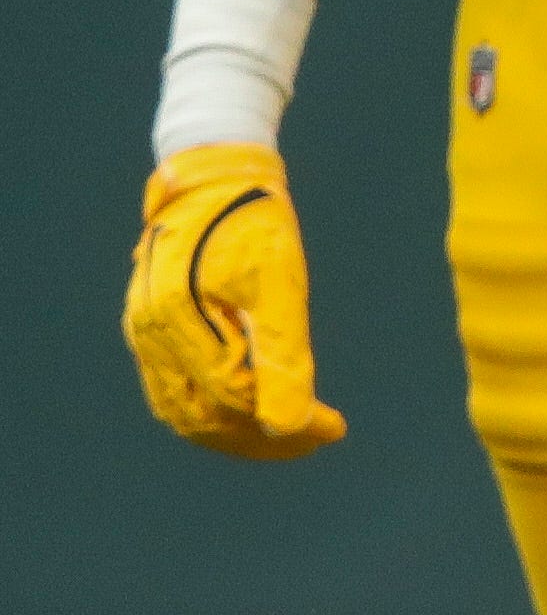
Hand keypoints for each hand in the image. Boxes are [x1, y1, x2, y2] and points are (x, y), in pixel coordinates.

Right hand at [125, 145, 347, 459]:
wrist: (215, 173)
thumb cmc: (254, 221)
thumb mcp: (280, 283)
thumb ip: (282, 355)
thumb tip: (289, 427)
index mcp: (181, 327)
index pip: (236, 404)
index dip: (287, 426)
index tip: (335, 428)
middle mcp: (152, 338)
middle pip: (205, 419)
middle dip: (262, 440)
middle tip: (317, 440)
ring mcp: (144, 335)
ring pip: (184, 413)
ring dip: (236, 434)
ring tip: (289, 438)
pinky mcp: (149, 328)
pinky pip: (173, 391)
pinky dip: (212, 412)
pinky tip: (249, 413)